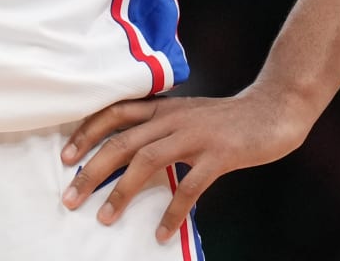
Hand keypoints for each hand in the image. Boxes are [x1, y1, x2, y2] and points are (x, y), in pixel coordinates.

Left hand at [59, 86, 311, 242]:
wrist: (273, 108)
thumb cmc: (228, 118)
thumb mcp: (188, 114)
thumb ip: (161, 127)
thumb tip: (129, 152)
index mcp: (163, 108)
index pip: (114, 114)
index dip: (87, 133)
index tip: (66, 157)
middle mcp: (173, 119)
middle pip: (122, 143)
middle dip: (92, 171)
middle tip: (70, 197)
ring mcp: (195, 136)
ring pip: (147, 162)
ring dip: (122, 192)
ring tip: (104, 218)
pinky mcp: (219, 155)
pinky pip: (189, 187)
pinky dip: (172, 211)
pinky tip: (160, 232)